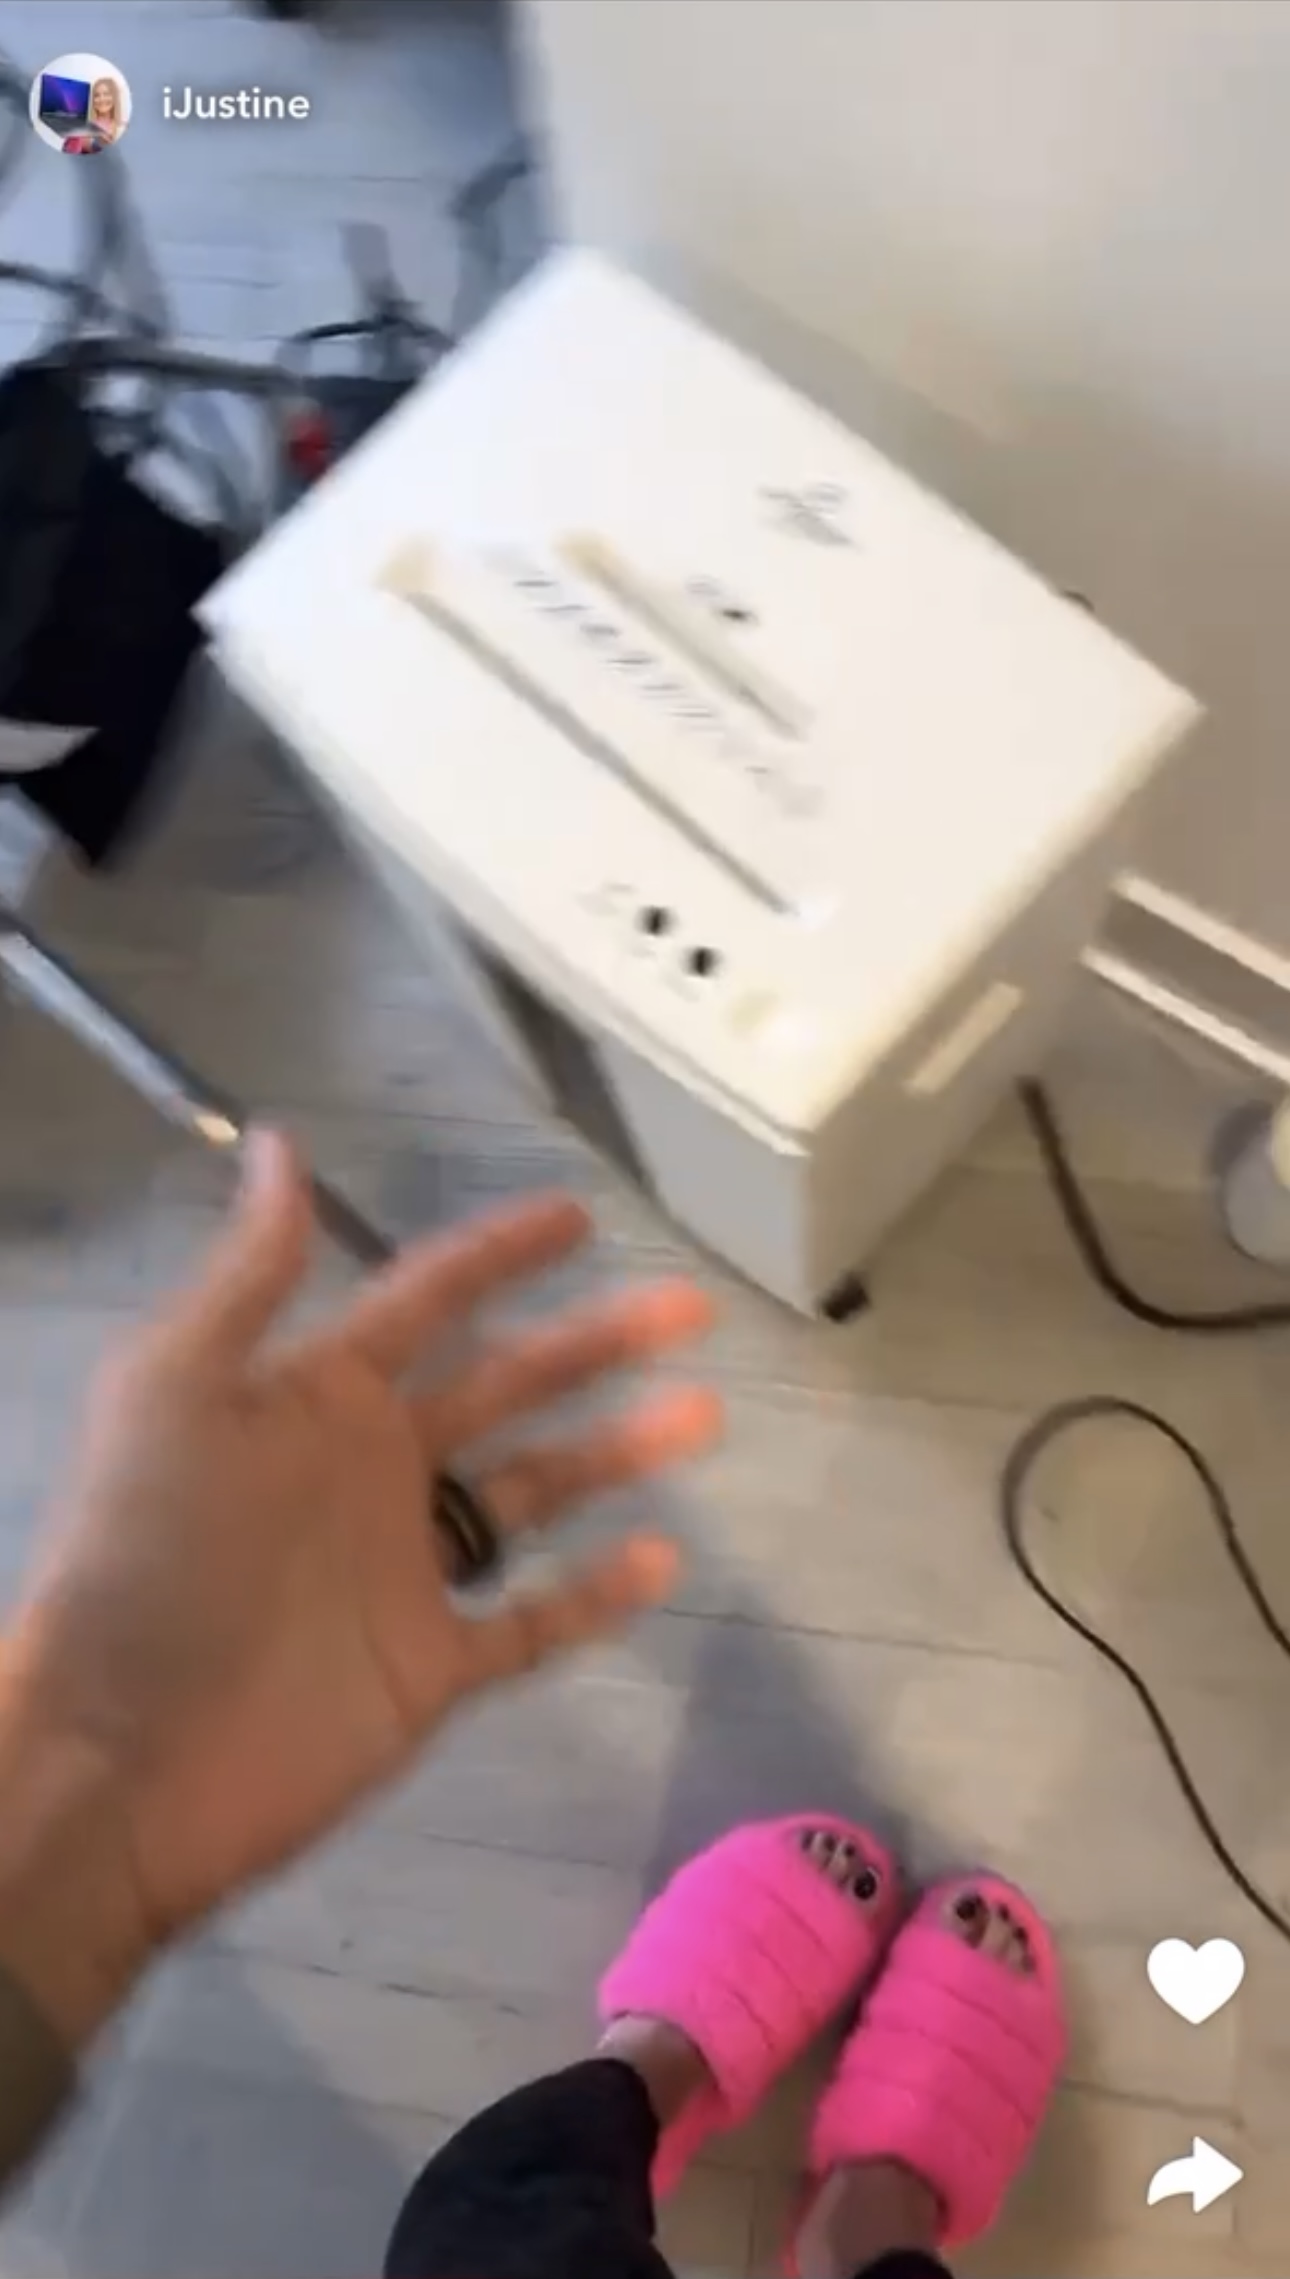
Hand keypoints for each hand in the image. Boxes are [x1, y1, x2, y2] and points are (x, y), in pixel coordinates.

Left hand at [0, 1135, 720, 2044]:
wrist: (117, 1756)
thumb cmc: (144, 1558)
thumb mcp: (174, 1390)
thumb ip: (247, 1276)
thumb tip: (280, 1143)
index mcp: (319, 1398)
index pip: (429, 1300)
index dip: (500, 1254)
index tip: (580, 1216)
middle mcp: (374, 1471)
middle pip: (507, 1386)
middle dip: (595, 1341)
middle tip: (688, 1307)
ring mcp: (407, 1572)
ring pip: (534, 1492)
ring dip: (616, 1451)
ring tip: (702, 1413)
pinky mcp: (429, 1668)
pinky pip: (531, 1622)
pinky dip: (596, 1595)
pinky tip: (662, 1558)